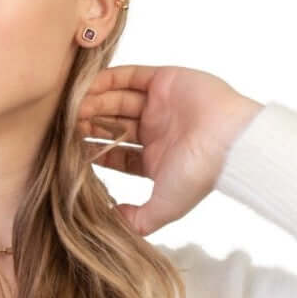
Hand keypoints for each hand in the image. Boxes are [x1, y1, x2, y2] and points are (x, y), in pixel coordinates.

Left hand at [76, 64, 263, 237]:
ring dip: (95, 102)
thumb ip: (138, 221)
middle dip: (91, 124)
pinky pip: (131, 76)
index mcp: (156, 158)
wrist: (229, 141)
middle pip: (113, 124)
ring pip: (118, 99)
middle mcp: (156, 130)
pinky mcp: (165, 79)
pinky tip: (88, 87)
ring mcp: (160, 104)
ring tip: (73, 107)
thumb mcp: (165, 207)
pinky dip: (108, 79)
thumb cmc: (201, 174)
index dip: (95, 151)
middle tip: (67, 126)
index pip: (116, 154)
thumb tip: (111, 222)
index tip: (72, 152)